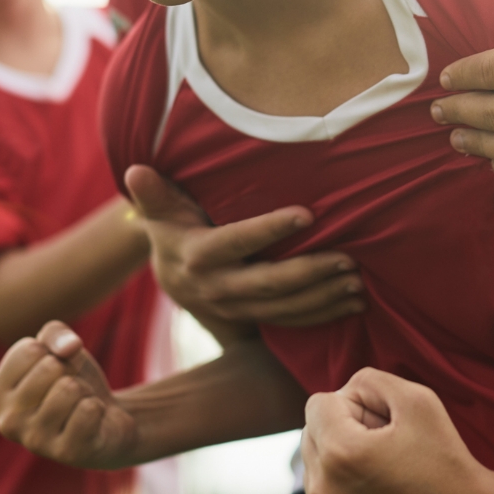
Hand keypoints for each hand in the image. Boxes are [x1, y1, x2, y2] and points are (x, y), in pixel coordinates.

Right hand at [0, 321, 136, 467]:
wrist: (105, 417)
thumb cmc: (72, 380)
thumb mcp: (58, 348)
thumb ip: (55, 334)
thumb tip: (69, 347)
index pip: (28, 350)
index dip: (53, 352)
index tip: (55, 370)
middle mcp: (7, 423)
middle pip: (49, 367)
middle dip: (70, 370)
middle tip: (70, 388)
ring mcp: (35, 442)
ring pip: (70, 388)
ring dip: (83, 390)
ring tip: (78, 404)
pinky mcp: (67, 453)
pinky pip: (89, 409)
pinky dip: (97, 407)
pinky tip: (90, 421)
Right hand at [124, 166, 365, 326]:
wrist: (168, 272)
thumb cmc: (172, 225)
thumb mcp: (160, 209)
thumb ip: (153, 192)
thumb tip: (135, 171)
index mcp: (197, 256)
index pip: (238, 241)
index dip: (271, 229)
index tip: (308, 213)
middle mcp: (217, 287)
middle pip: (270, 283)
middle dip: (312, 273)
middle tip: (349, 260)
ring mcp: (236, 308)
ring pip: (284, 309)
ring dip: (324, 298)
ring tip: (358, 283)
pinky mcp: (252, 318)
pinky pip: (290, 322)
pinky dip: (322, 315)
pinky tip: (352, 304)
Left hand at [303, 369, 493, 493]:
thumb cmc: (442, 457)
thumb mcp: (416, 399)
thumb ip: (369, 380)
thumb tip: (342, 390)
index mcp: (341, 452)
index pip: (318, 402)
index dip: (354, 404)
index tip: (383, 423)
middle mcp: (323, 486)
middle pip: (312, 429)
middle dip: (343, 426)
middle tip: (384, 442)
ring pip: (315, 454)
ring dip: (340, 450)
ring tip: (380, 463)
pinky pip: (319, 480)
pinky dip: (340, 474)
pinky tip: (373, 481)